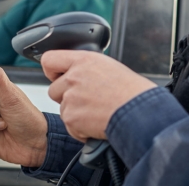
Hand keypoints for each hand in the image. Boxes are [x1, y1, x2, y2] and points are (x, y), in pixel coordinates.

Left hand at [41, 51, 156, 141]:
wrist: (139, 112)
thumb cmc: (132, 91)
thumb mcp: (109, 67)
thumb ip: (88, 69)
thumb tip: (79, 75)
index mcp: (84, 60)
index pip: (49, 59)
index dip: (52, 71)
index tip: (57, 76)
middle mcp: (74, 77)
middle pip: (54, 90)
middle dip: (66, 97)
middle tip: (87, 101)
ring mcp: (71, 98)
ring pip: (63, 109)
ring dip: (76, 114)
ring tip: (98, 113)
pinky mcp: (71, 118)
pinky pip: (70, 126)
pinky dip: (81, 129)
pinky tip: (97, 123)